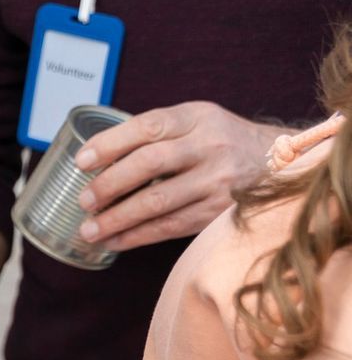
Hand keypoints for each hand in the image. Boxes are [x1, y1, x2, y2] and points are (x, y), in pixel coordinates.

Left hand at [75, 102, 282, 251]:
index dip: (110, 144)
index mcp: (197, 117)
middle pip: (150, 164)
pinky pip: (170, 227)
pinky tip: (113, 241)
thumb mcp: (195, 122)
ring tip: (88, 230)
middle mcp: (210, 146)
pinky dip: (136, 236)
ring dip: (117, 219)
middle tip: (83, 201)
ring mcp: (217, 181)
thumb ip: (156, 134)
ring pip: (158, 202)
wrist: (278, 162)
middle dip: (110, 184)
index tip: (81, 161)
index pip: (148, 126)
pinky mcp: (218, 212)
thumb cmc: (219, 141)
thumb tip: (94, 159)